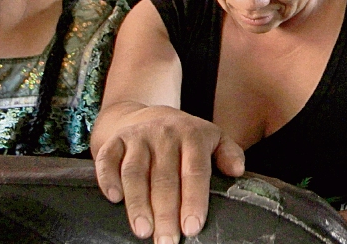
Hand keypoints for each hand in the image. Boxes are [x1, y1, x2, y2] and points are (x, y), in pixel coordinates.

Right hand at [95, 106, 244, 242]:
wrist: (148, 115)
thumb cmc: (185, 137)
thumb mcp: (213, 138)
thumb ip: (228, 153)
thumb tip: (238, 171)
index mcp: (193, 135)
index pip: (195, 171)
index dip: (194, 200)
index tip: (192, 227)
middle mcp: (165, 134)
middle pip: (164, 177)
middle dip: (166, 212)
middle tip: (167, 241)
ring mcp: (138, 136)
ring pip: (136, 172)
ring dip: (137, 203)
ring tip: (143, 231)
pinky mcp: (116, 140)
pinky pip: (108, 160)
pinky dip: (108, 179)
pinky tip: (114, 199)